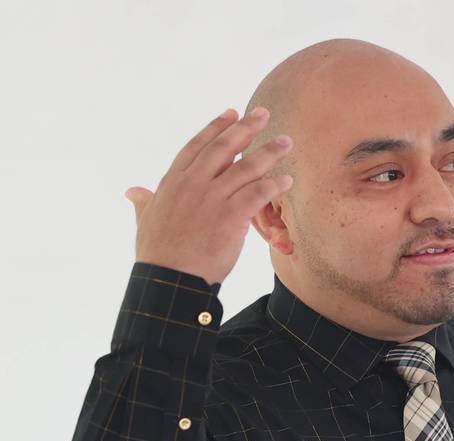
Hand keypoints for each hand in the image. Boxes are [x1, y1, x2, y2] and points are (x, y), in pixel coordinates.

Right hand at [124, 108, 292, 285]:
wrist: (170, 279)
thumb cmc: (158, 256)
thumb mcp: (145, 222)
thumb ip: (143, 202)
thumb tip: (132, 191)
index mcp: (173, 182)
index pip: (198, 146)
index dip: (216, 127)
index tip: (232, 112)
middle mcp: (193, 184)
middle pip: (224, 147)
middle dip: (246, 127)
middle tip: (264, 113)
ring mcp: (212, 199)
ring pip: (245, 167)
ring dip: (268, 152)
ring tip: (286, 142)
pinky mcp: (230, 217)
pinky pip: (257, 194)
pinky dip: (273, 185)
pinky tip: (286, 180)